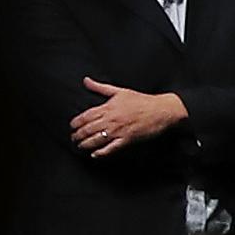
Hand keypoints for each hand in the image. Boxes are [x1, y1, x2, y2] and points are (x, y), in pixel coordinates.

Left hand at [70, 78, 189, 155]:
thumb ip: (100, 87)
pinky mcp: (127, 140)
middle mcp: (111, 120)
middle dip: (77, 135)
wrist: (162, 110)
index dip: (75, 123)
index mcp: (108, 107)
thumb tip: (86, 80)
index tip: (72, 126)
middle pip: (88, 129)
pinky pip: (110, 148)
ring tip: (81, 146)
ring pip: (96, 140)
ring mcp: (118, 130)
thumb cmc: (142, 100)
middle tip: (74, 138)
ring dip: (85, 144)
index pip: (85, 116)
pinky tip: (95, 154)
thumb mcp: (120, 91)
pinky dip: (101, 153)